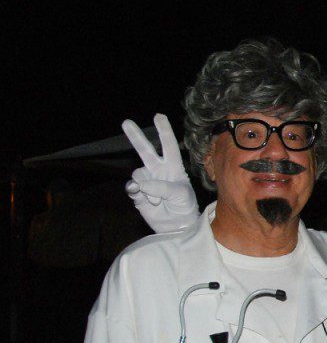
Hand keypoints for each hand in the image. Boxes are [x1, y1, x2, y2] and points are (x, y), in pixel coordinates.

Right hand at [123, 114, 199, 232]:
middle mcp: (158, 171)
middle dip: (136, 136)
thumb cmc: (184, 207)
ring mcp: (147, 181)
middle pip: (145, 151)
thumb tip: (142, 184)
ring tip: (157, 201)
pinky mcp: (138, 193)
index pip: (169, 146)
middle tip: (126, 122)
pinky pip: (132, 189)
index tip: (159, 116)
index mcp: (173, 167)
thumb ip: (162, 187)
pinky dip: (139, 196)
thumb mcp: (180, 195)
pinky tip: (149, 204)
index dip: (164, 131)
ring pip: (138, 174)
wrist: (177, 226)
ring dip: (146, 189)